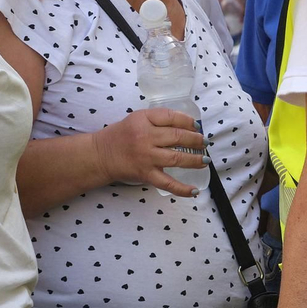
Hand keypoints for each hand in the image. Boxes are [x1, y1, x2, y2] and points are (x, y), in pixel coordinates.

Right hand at [92, 108, 206, 195]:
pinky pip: (167, 183)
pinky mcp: (145, 174)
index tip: (197, 126)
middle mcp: (145, 137)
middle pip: (178, 137)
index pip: (171, 116)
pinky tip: (194, 190)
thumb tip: (189, 125)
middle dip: (196, 140)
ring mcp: (146, 157)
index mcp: (143, 119)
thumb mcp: (138, 119)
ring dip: (195, 160)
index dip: (188, 121)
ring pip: (177, 158)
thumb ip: (159, 119)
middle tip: (205, 142)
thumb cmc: (121, 135)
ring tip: (205, 160)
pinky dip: (182, 189)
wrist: (100, 155)